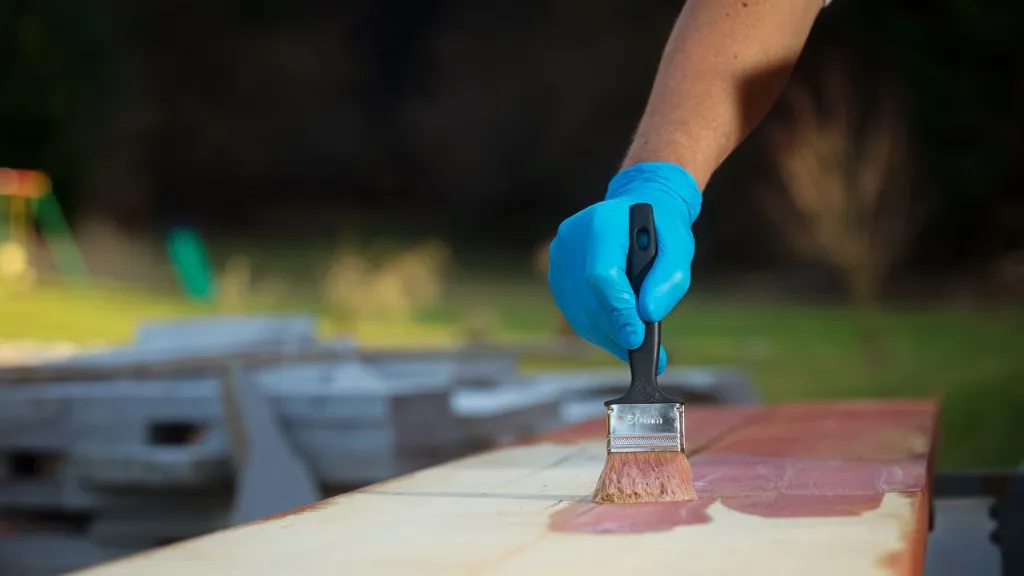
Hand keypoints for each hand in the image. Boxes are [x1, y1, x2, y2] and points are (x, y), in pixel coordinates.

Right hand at [547, 162, 701, 373]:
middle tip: (641, 350)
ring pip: (578, 311)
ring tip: (633, 348)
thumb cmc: (661, 229)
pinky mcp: (557, 274)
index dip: (618, 310)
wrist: (637, 209)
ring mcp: (559, 257)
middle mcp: (572, 238)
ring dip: (606, 336)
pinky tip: (618, 337)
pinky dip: (597, 330)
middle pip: (588, 299)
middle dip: (615, 330)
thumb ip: (670, 279)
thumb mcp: (680, 248)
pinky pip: (574, 312)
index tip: (637, 338)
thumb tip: (648, 315)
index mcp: (602, 223)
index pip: (601, 274)